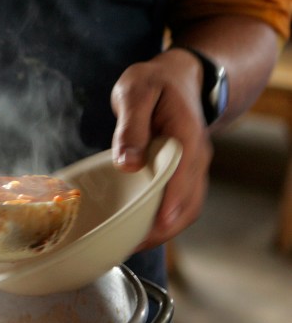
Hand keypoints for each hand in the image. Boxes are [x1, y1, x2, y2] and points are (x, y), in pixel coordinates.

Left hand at [110, 48, 212, 250]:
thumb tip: (128, 164)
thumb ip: (130, 126)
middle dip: (164, 229)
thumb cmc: (154, 83)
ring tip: (131, 244)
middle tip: (132, 245)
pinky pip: (177, 203)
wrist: (177, 77)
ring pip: (186, 208)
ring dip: (163, 229)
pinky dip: (162, 220)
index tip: (157, 226)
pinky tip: (138, 229)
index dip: (171, 204)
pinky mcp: (182, 174)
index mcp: (186, 137)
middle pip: (189, 203)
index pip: (184, 178)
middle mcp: (196, 158)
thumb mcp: (136, 92)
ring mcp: (192, 168)